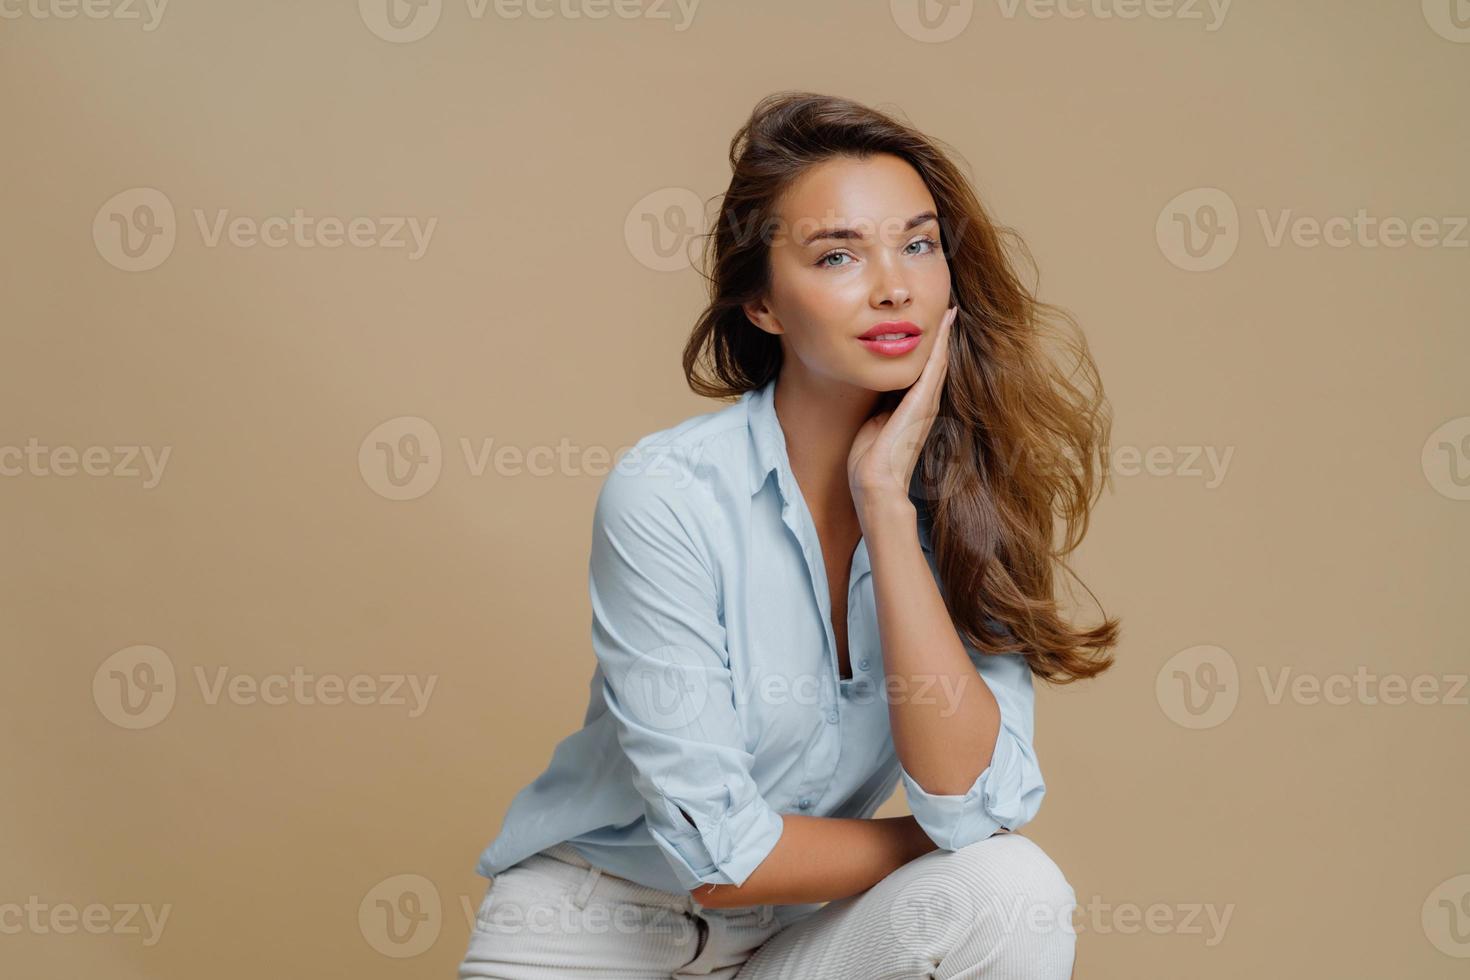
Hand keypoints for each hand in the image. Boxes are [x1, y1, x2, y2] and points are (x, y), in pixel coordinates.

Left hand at [846, 305, 956, 522]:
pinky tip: (944, 329)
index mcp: (912, 409)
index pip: (923, 373)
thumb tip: (879, 394)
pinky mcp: (921, 405)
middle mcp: (924, 405)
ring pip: (939, 362)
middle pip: (937, 364)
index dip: (928, 350)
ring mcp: (925, 404)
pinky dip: (939, 347)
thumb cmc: (872, 460)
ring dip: (944, 337)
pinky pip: (933, 369)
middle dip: (941, 338)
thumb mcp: (876, 423)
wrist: (875, 482)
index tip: (930, 327)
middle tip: (947, 311)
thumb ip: (883, 407)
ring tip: (949, 312)